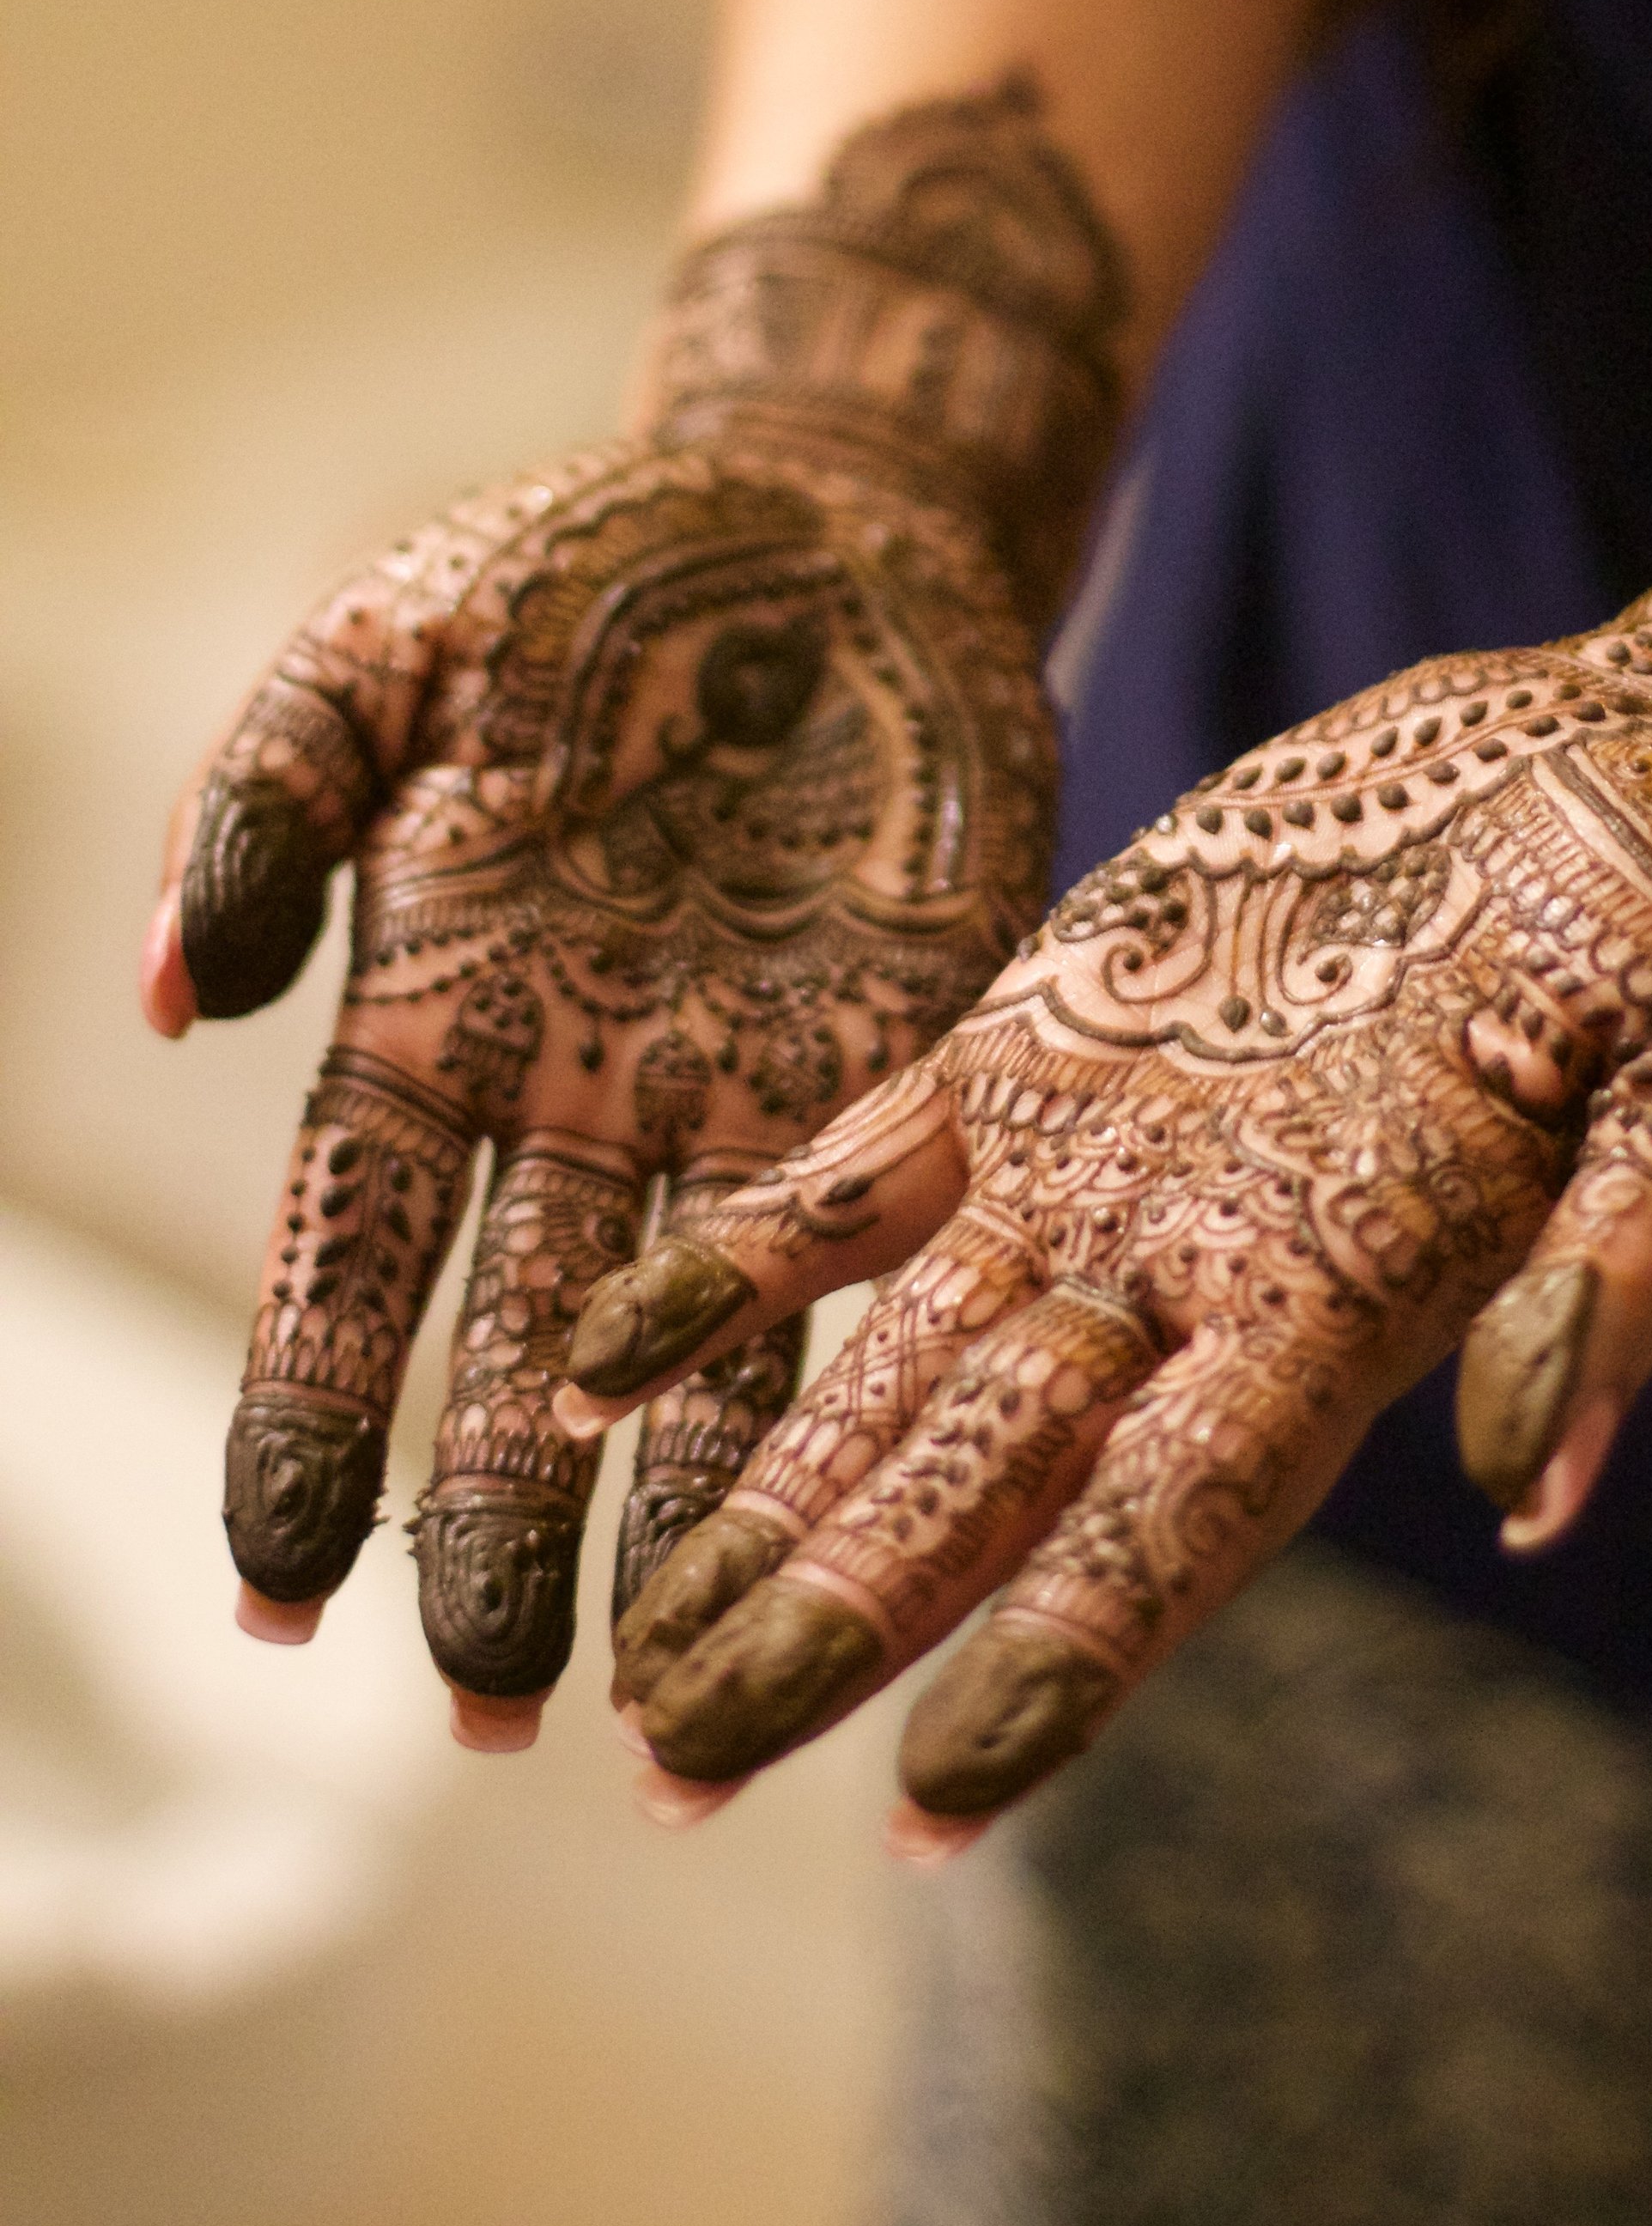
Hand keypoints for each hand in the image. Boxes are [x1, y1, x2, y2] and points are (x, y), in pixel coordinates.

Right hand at [147, 426, 1054, 1720]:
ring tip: (665, 1691)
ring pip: (697, 1346)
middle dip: (491, 1523)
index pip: (348, 1252)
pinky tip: (858, 1507)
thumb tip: (172, 997)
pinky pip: (872, 1247)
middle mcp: (582, 1090)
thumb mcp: (384, 644)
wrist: (823, 518)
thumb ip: (261, 798)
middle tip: (481, 1707)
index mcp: (438, 1008)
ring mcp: (745, 1089)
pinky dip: (853, 1374)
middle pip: (519, 1347)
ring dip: (669, 1512)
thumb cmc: (579, 571)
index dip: (307, 1412)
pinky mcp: (904, 1060)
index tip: (276, 1582)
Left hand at [565, 443, 1651, 1827]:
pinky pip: (854, 1172)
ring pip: (894, 1365)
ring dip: (763, 1502)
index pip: (1184, 1518)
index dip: (1064, 1655)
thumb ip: (1617, 1276)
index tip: (931, 1802)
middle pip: (990, 1482)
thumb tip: (1533, 1482)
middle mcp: (1195, 1269)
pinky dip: (736, 1264)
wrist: (1624, 769)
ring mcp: (1098, 1159)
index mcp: (1352, 1299)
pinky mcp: (1038, 1033)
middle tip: (680, 1771)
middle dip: (841, 1625)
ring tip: (626, 1659)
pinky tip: (603, 1367)